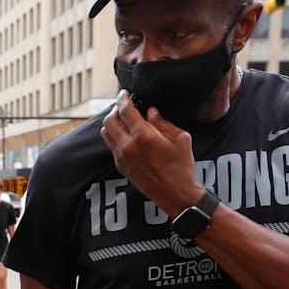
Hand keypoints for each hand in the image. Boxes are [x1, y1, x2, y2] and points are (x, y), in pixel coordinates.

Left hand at [99, 90, 203, 216]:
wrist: (176, 195)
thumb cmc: (182, 167)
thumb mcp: (181, 139)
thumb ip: (163, 122)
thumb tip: (150, 112)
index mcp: (143, 136)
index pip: (125, 110)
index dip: (123, 98)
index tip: (125, 93)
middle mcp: (128, 146)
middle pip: (109, 120)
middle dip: (115, 109)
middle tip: (124, 105)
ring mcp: (122, 158)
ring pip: (106, 133)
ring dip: (112, 122)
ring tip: (123, 119)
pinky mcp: (121, 167)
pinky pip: (111, 146)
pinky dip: (115, 136)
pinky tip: (126, 135)